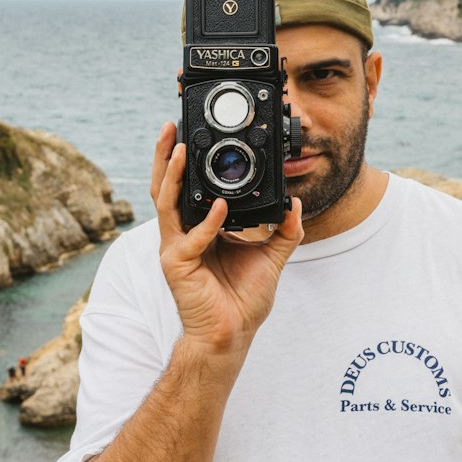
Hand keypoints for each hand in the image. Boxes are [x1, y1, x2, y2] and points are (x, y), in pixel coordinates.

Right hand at [152, 122, 303, 361]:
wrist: (232, 334)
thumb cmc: (242, 300)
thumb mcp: (271, 257)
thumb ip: (284, 229)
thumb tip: (295, 203)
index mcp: (200, 228)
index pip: (188, 188)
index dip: (186, 163)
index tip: (193, 135)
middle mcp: (183, 234)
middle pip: (166, 187)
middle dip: (166, 156)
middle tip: (170, 127)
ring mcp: (176, 248)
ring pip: (166, 203)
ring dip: (172, 175)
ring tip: (181, 150)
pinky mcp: (176, 265)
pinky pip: (191, 238)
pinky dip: (207, 222)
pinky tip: (220, 208)